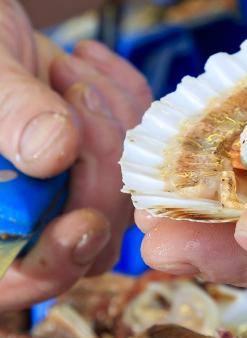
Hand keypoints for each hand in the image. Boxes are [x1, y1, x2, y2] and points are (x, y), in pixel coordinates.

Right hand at [0, 0, 151, 310]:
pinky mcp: (105, 155)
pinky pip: (142, 143)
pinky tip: (89, 58)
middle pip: (91, 235)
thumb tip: (52, 156)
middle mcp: (28, 216)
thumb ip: (8, 114)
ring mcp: (72, 189)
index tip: (85, 223)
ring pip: (127, 191)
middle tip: (71, 86)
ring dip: (115, 119)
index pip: (18, 279)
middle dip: (97, 159)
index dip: (55, 263)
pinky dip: (128, 96)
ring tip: (69, 65)